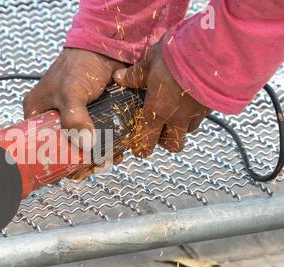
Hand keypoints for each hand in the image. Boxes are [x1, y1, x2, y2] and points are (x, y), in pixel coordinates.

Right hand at [23, 49, 125, 178]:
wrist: (107, 48)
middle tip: (90, 168)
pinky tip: (115, 152)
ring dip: (94, 156)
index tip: (65, 173)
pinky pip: (96, 138)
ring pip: (80, 146)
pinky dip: (106, 147)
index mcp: (37, 112)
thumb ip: (75, 118)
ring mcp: (74, 118)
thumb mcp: (71, 92)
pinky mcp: (92, 117)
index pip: (37, 145)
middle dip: (76, 161)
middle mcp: (53, 117)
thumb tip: (85, 144)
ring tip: (106, 161)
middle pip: (61, 149)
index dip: (49, 161)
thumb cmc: (80, 64)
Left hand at [113, 40, 211, 156]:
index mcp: (156, 110)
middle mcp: (176, 118)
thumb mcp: (151, 61)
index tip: (139, 147)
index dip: (142, 148)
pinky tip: (191, 99)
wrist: (215, 51)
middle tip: (159, 129)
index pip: (147, 142)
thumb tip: (118, 77)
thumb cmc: (177, 56)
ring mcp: (197, 113)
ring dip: (181, 127)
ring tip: (176, 111)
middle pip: (172, 145)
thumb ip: (136, 74)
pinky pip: (202, 117)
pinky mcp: (213, 105)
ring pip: (188, 132)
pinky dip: (195, 114)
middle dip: (165, 141)